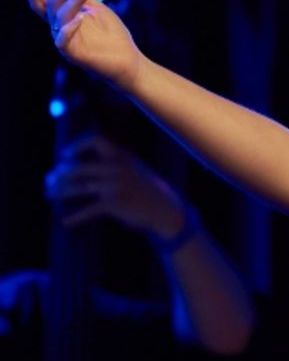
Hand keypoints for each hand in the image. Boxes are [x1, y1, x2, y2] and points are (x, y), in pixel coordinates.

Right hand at [18, 0, 141, 89]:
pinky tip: (81, 17)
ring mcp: (65, 42)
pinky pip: (63, 41)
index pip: (42, 2)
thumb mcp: (95, 8)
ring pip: (61, 16)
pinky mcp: (73, 55)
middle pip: (52, 3)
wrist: (129, 60)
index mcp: (63, 18)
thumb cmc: (112, 35)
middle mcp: (59, 29)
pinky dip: (70, 28)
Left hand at [45, 133, 185, 236]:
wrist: (166, 211)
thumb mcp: (136, 170)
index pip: (95, 140)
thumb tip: (89, 165)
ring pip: (77, 187)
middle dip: (59, 175)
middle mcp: (116, 168)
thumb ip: (116, 164)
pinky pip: (87, 209)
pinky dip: (75, 217)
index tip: (64, 155)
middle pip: (77, 167)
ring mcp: (113, 185)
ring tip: (50, 196)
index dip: (77, 145)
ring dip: (60, 193)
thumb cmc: (149, 191)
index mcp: (122, 157)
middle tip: (50, 181)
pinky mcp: (113, 203)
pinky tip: (66, 221)